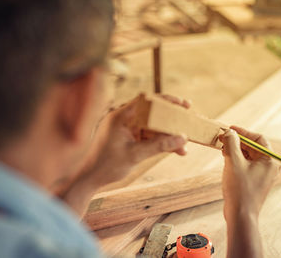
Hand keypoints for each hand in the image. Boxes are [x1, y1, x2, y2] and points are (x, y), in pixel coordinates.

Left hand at [60, 94, 189, 215]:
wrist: (91, 178)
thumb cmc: (106, 165)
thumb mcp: (135, 155)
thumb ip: (159, 145)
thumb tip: (182, 138)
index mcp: (121, 116)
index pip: (147, 101)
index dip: (167, 101)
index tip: (183, 104)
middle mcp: (125, 119)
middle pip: (153, 113)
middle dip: (172, 119)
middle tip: (189, 119)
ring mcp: (128, 128)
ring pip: (154, 127)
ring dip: (168, 136)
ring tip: (184, 145)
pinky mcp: (130, 138)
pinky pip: (150, 137)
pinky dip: (161, 143)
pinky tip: (175, 150)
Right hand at [219, 126, 278, 217]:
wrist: (240, 215)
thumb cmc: (240, 189)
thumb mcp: (234, 162)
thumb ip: (232, 143)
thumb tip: (229, 132)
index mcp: (269, 160)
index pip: (259, 139)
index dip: (244, 132)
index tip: (230, 129)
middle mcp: (268, 166)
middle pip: (253, 146)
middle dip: (237, 141)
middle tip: (223, 137)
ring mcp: (261, 174)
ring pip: (248, 155)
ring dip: (235, 150)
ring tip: (222, 147)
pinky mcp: (253, 181)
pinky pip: (245, 164)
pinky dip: (235, 159)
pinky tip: (225, 157)